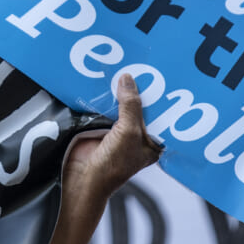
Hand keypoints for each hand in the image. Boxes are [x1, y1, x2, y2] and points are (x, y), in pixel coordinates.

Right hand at [61, 73, 162, 217]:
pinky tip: (104, 80)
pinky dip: (103, 96)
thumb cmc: (113, 166)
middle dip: (138, 90)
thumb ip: (130, 105)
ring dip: (119, 92)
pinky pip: (103, 107)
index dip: (159, 96)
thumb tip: (127, 79)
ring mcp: (118, 131)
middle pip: (139, 106)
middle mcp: (136, 135)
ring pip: (121, 105)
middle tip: (140, 64)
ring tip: (122, 66)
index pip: (160, 113)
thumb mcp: (129, 132)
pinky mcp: (100, 127)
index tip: (159, 74)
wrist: (82, 179)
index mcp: (152, 141)